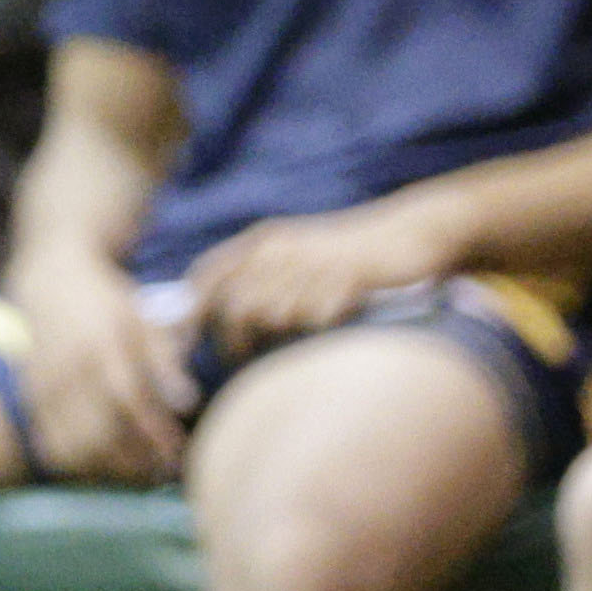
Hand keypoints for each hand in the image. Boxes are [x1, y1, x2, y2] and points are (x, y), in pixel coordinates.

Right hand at [0, 256, 195, 485]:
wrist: (50, 285)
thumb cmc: (108, 305)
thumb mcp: (142, 320)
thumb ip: (165, 362)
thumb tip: (188, 403)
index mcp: (99, 345)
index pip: (128, 399)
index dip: (154, 431)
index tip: (177, 449)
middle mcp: (66, 370)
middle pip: (100, 434)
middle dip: (137, 461)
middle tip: (164, 469)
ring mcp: (43, 389)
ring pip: (75, 450)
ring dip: (110, 471)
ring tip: (140, 473)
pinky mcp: (30, 403)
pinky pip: (53, 449)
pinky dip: (81, 466)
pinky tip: (106, 465)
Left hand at [179, 196, 471, 364]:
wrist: (407, 233)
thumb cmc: (347, 253)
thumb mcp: (295, 254)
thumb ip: (258, 278)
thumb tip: (218, 318)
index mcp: (264, 240)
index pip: (208, 276)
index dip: (191, 313)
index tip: (184, 345)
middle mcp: (282, 247)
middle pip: (236, 308)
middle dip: (233, 342)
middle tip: (240, 358)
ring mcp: (313, 261)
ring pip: (275, 317)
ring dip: (285, 333)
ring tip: (305, 324)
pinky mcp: (345, 277)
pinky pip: (317, 320)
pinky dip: (322, 326)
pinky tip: (337, 314)